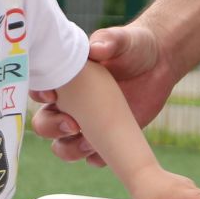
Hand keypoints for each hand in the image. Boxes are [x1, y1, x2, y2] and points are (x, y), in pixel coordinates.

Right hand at [30, 24, 175, 165]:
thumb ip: (108, 40)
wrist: (160, 64)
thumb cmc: (133, 46)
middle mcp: (70, 104)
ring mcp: (88, 123)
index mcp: (66, 79)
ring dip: (70, 148)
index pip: (39, 90)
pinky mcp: (107, 138)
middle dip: (52, 127)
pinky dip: (96, 158)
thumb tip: (96, 49)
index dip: (39, 95)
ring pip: (64, 145)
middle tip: (74, 124)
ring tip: (90, 143)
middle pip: (44, 123)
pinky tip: (106, 152)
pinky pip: (94, 158)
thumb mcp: (122, 40)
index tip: (53, 96)